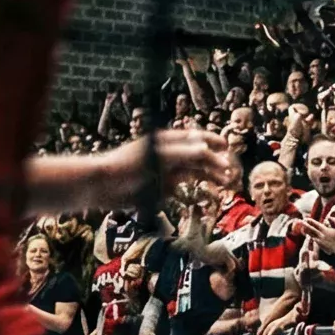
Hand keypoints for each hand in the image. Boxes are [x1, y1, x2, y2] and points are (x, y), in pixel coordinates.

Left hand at [116, 129, 236, 196]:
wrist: (101, 187)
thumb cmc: (126, 166)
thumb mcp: (157, 157)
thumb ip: (183, 154)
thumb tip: (207, 148)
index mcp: (167, 141)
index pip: (195, 138)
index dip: (212, 141)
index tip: (228, 148)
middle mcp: (168, 155)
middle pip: (198, 157)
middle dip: (216, 164)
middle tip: (233, 173)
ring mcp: (165, 172)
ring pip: (194, 173)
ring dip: (210, 178)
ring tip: (227, 185)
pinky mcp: (159, 189)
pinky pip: (182, 189)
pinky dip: (195, 192)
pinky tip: (206, 196)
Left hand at [303, 216, 334, 256]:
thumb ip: (334, 222)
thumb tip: (329, 217)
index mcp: (326, 230)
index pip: (316, 224)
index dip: (311, 221)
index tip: (306, 218)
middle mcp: (321, 235)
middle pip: (312, 229)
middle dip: (306, 225)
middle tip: (301, 222)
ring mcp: (320, 241)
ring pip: (311, 235)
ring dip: (306, 231)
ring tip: (302, 228)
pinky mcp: (320, 245)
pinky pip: (314, 240)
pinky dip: (310, 236)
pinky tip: (308, 235)